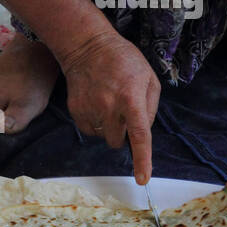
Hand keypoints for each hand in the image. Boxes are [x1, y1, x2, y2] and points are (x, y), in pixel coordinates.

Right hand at [60, 30, 160, 183]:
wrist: (87, 46)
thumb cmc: (123, 60)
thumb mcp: (148, 77)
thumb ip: (150, 106)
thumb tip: (144, 130)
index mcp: (131, 99)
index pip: (140, 136)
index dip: (142, 160)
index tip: (142, 179)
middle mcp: (110, 107)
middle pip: (119, 141)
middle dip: (123, 132)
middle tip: (123, 110)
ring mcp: (91, 109)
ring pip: (104, 137)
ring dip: (109, 127)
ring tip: (108, 102)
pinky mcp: (76, 110)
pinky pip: (89, 131)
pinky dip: (95, 123)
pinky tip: (96, 103)